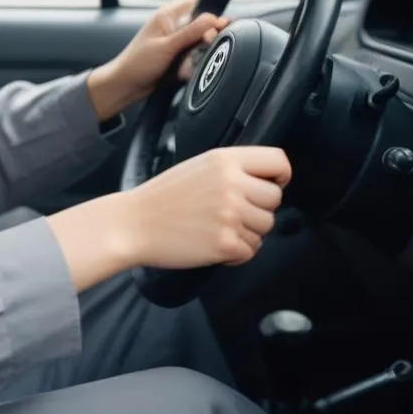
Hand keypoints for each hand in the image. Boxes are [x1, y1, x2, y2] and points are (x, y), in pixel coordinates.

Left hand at [86, 0, 228, 120]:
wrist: (126, 86)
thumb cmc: (138, 63)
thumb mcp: (167, 46)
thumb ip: (191, 32)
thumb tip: (214, 18)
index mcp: (169, 14)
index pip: (198, 1)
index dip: (212, 11)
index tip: (219, 26)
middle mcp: (175, 24)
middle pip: (205, 24)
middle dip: (207, 38)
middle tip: (203, 48)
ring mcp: (178, 41)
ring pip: (202, 43)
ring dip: (199, 54)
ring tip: (186, 65)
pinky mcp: (179, 55)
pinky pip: (196, 56)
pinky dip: (193, 64)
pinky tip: (184, 72)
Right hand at [124, 146, 290, 268]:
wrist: (132, 224)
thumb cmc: (162, 198)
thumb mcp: (199, 166)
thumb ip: (233, 168)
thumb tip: (267, 181)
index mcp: (224, 160)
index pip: (278, 161)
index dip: (279, 176)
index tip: (270, 184)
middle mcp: (231, 184)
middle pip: (275, 199)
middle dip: (258, 209)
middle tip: (231, 212)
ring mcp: (230, 215)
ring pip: (265, 228)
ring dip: (247, 233)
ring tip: (217, 228)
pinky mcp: (226, 243)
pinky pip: (251, 251)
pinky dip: (236, 253)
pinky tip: (213, 244)